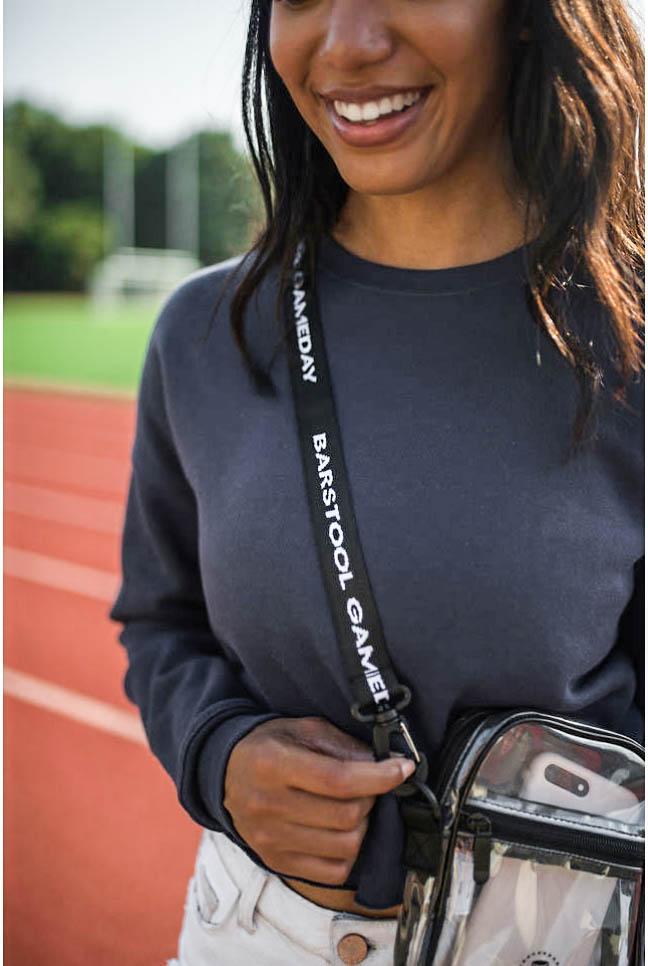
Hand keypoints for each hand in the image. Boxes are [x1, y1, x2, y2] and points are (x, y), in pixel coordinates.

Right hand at [223, 716, 414, 885]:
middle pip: (346, 816)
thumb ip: (341, 745)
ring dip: (361, 825)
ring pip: (346, 845)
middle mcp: (268, 805)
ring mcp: (270, 839)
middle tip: (366, 784)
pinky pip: (334, 871)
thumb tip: (379, 766)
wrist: (225, 774)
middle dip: (370, 798)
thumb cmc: (269, 747)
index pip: (338, 780)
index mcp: (273, 764)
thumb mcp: (302, 729)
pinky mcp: (276, 862)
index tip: (403, 768)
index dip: (379, 776)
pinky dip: (348, 851)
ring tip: (351, 807)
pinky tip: (339, 830)